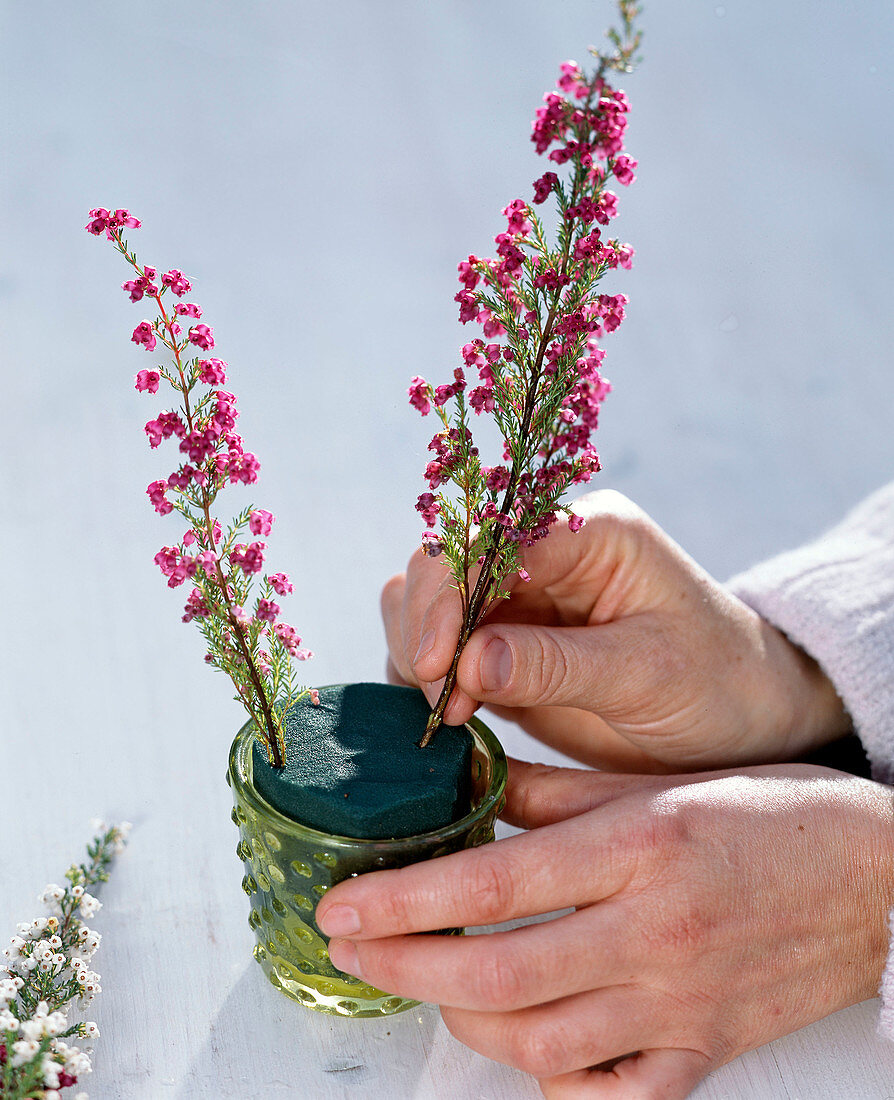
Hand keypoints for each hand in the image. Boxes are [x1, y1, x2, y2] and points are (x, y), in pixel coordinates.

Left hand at [318, 759, 893, 1097]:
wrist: (874, 877)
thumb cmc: (769, 814)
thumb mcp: (657, 780)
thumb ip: (555, 793)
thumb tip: (471, 792)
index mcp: (640, 849)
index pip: (495, 882)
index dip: (404, 897)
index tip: (343, 901)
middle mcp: (655, 933)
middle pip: (498, 972)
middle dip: (404, 963)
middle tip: (351, 944)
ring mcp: (681, 1005)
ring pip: (540, 1043)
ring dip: (463, 1017)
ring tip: (429, 981)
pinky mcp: (705, 1052)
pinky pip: (612, 1098)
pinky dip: (553, 1082)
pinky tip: (521, 1046)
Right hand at [382, 489, 848, 770]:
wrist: (742, 721)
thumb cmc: (717, 684)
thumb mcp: (647, 674)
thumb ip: (555, 666)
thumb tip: (467, 664)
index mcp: (589, 531)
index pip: (494, 540)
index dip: (453, 594)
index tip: (438, 664)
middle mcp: (545, 553)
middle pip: (444, 563)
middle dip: (428, 627)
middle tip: (440, 701)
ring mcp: (520, 598)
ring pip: (427, 598)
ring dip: (419, 651)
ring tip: (448, 713)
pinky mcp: (504, 644)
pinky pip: (440, 645)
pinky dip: (426, 676)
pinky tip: (449, 715)